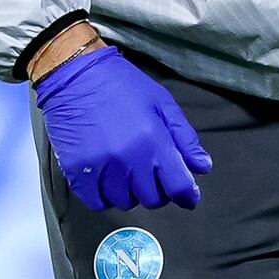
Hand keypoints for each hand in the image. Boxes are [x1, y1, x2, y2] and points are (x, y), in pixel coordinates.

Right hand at [33, 42, 212, 211]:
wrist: (75, 76)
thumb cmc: (123, 86)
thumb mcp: (162, 103)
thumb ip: (184, 137)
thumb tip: (202, 167)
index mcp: (154, 142)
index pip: (178, 186)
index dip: (187, 196)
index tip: (188, 196)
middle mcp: (129, 160)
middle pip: (152, 199)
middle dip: (158, 190)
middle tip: (152, 174)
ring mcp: (101, 168)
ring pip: (125, 202)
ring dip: (131, 193)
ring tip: (127, 173)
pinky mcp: (77, 171)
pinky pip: (97, 202)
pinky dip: (105, 197)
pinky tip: (107, 181)